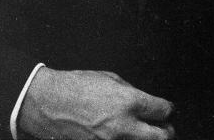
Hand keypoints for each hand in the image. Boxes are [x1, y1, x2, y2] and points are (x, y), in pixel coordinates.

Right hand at [17, 67, 174, 139]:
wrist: (47, 104)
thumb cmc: (74, 88)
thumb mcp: (110, 79)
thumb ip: (132, 92)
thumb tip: (145, 102)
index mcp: (129, 102)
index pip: (164, 111)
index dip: (166, 109)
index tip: (163, 110)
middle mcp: (123, 125)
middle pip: (163, 137)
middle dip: (166, 131)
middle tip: (164, 127)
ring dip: (146, 138)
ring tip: (143, 132)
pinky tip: (124, 135)